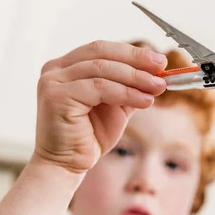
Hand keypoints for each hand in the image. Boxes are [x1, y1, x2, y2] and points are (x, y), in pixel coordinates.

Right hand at [34, 40, 166, 173]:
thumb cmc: (88, 137)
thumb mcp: (115, 106)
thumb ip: (130, 87)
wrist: (67, 165)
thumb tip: (157, 72)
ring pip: (102, 69)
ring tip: (157, 86)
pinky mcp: (57, 96)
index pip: (102, 49)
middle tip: (161, 67)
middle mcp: (55, 69)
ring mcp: (53, 81)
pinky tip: (144, 100)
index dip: (132, 52)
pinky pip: (99, 87)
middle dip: (136, 60)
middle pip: (101, 53)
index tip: (159, 60)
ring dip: (135, 77)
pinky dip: (126, 92)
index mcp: (66, 67)